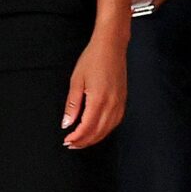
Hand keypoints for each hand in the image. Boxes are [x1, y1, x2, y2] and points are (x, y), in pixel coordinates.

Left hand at [63, 28, 127, 148]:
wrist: (111, 46)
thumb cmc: (92, 60)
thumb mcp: (76, 82)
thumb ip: (72, 105)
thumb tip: (67, 124)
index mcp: (99, 99)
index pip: (87, 127)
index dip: (76, 138)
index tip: (66, 141)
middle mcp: (112, 103)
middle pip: (98, 131)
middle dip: (84, 141)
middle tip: (71, 145)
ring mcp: (120, 102)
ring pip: (108, 128)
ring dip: (94, 138)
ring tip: (81, 141)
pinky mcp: (123, 99)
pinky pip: (116, 121)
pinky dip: (106, 130)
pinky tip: (97, 131)